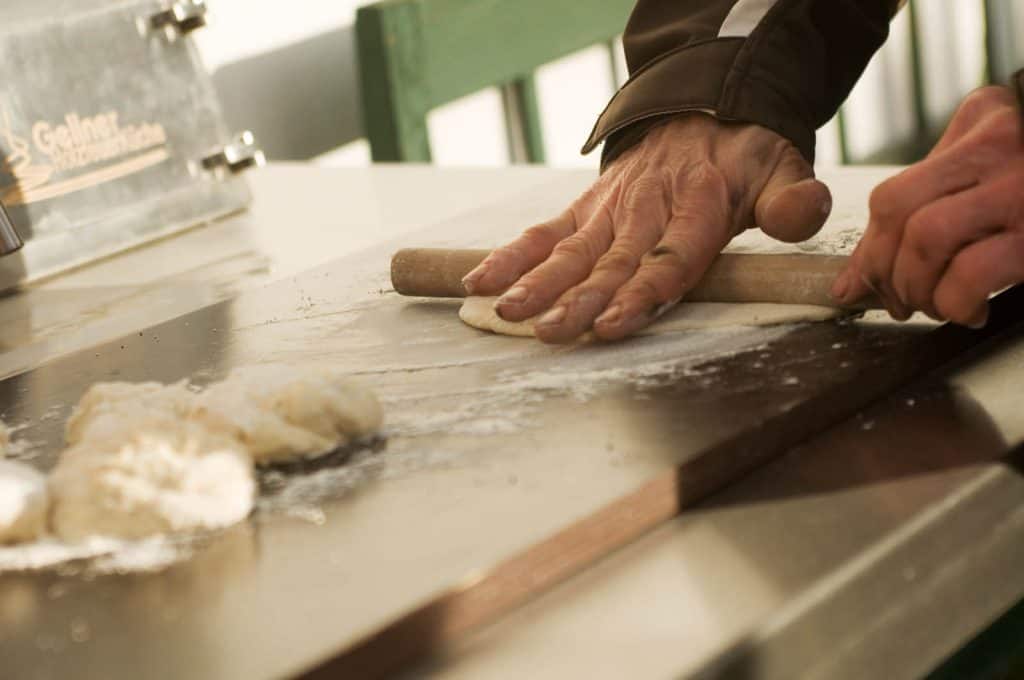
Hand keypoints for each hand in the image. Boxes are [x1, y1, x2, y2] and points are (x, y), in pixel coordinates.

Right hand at [461, 114, 831, 342]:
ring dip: (539, 283)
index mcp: (696, 205)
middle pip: (611, 262)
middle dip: (580, 300)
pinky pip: (544, 232)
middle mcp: (646, 208)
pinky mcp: (585, 209)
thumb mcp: (782, 168)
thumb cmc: (744, 158)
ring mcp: (609, 209)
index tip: (614, 323)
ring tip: (510, 313)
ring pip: (571, 251)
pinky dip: (511, 256)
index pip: (669, 256)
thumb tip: (801, 215)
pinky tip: (481, 283)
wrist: (704, 115)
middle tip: (553, 332)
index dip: (640, 292)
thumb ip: (792, 200)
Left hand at [833, 86, 1023, 326]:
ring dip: (919, 288)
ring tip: (935, 306)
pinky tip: (970, 309)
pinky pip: (974, 272)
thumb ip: (923, 207)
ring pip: (929, 238)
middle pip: (902, 214)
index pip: (894, 195)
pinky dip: (957, 302)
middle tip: (900, 301)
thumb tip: (853, 279)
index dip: (869, 251)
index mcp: (984, 128)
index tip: (859, 284)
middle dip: (887, 272)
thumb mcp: (991, 172)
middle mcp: (1003, 150)